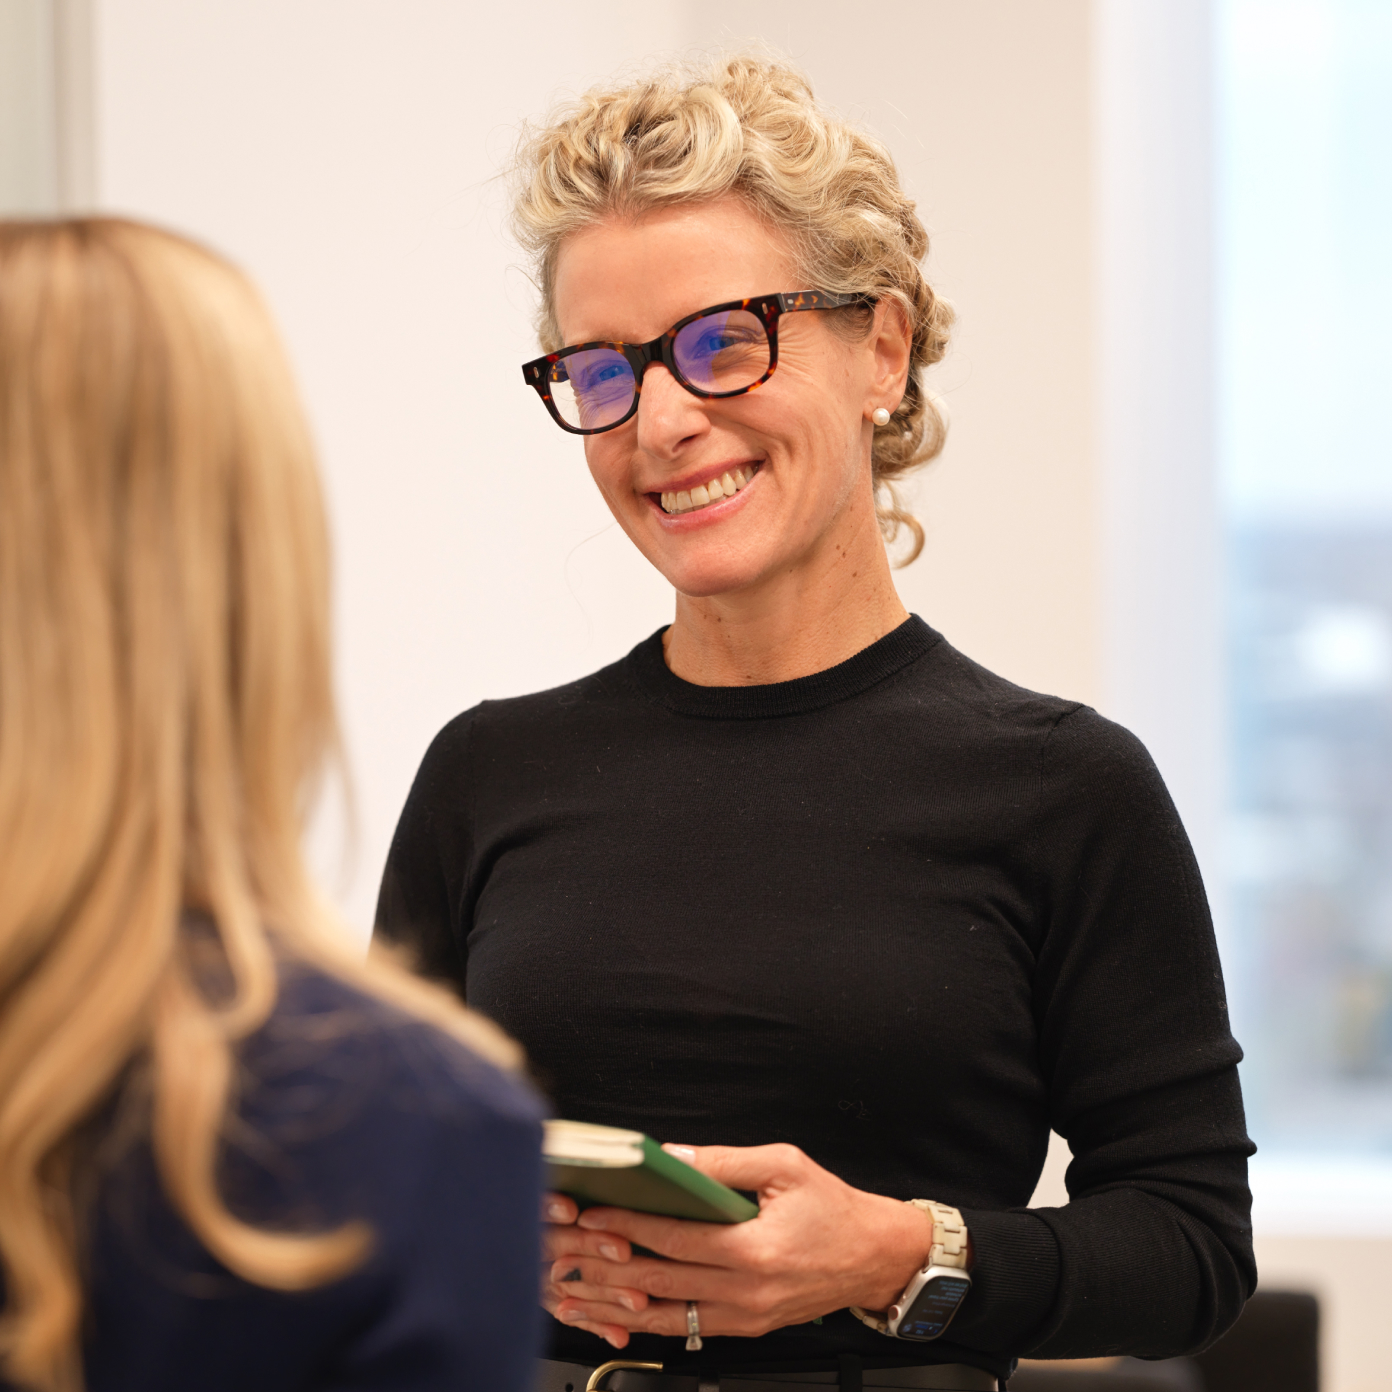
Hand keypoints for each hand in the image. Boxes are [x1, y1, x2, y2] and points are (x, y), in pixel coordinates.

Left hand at [547, 1143, 936, 1347]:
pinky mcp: (748, 1327)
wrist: (875, 1256)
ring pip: (669, 1316)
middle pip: (663, 1283)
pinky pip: (689, 1328)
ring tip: (578, 1291)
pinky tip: (620, 1310)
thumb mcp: (783, 1165)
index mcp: (756, 1249)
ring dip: (619, 1303)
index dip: (630, 1226)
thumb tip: (670, 1158)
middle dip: (611, 1266)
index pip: (676, 1239)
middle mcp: (748, 1292)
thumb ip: (723, 1163)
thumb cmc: (833, 1207)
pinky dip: (650, 1319)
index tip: (595, 1214)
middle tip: (571, 1251)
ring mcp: (747, 1317)